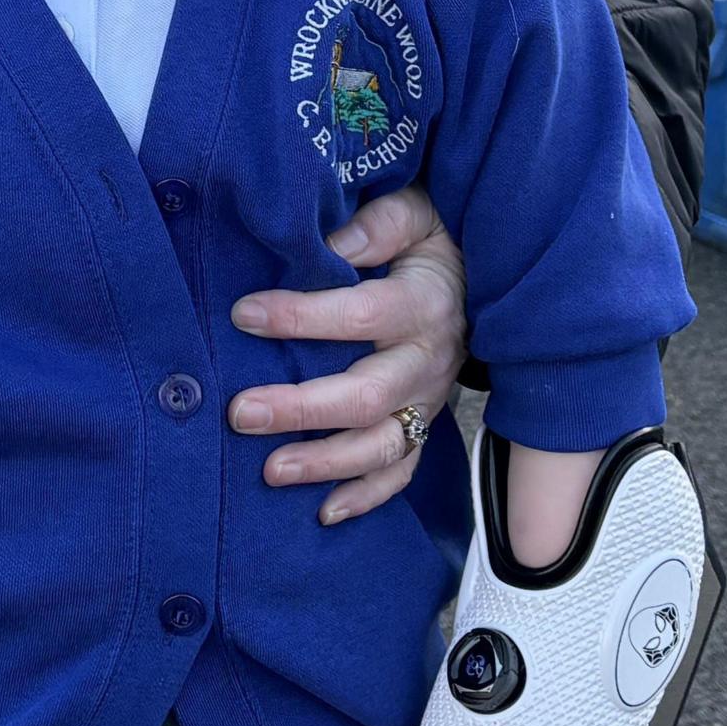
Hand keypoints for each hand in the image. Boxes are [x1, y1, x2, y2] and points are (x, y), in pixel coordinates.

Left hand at [224, 185, 470, 525]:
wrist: (485, 272)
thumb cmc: (430, 237)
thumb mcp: (415, 213)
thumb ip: (376, 225)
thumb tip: (330, 246)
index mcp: (425, 303)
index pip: (362, 316)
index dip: (302, 317)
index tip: (244, 314)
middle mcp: (430, 360)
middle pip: (367, 396)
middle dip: (301, 408)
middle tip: (241, 413)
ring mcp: (429, 400)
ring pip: (382, 445)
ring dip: (325, 462)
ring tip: (270, 470)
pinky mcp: (426, 424)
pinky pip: (402, 471)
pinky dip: (366, 496)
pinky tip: (323, 512)